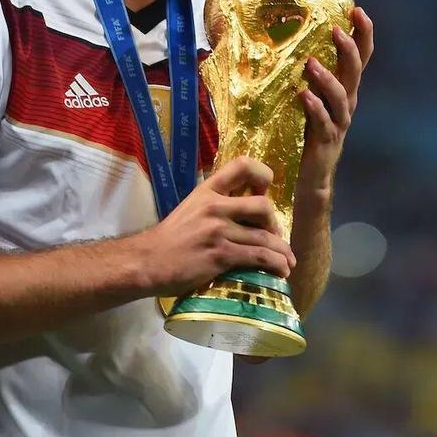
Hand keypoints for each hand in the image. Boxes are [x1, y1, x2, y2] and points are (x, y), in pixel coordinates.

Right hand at [142, 156, 295, 296]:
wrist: (148, 261)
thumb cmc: (170, 238)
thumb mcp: (190, 209)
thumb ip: (214, 206)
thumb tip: (242, 214)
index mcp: (207, 190)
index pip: (241, 165)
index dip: (262, 174)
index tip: (267, 188)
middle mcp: (215, 206)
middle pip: (263, 205)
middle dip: (276, 224)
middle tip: (275, 237)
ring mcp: (219, 230)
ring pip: (265, 237)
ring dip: (282, 251)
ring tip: (288, 261)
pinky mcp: (222, 254)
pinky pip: (258, 256)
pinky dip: (275, 264)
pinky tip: (281, 271)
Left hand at [297, 5, 373, 194]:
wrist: (304, 178)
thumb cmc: (299, 132)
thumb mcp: (300, 98)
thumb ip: (293, 75)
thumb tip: (264, 43)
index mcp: (341, 88)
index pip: (358, 56)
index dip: (361, 33)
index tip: (357, 9)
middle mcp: (345, 102)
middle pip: (355, 71)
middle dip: (348, 48)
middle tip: (335, 30)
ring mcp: (338, 122)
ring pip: (340, 96)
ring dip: (327, 78)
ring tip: (310, 64)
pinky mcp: (326, 141)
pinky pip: (324, 122)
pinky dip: (315, 108)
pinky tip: (303, 95)